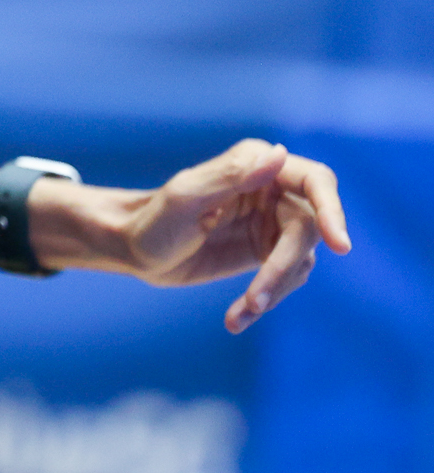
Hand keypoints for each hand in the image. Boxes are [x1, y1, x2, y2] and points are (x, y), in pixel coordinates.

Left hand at [114, 139, 351, 332]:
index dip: (332, 210)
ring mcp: (272, 222)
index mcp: (256, 164)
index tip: (339, 245)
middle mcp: (272, 189)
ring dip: (274, 289)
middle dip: (283, 267)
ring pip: (299, 258)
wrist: (133, 250)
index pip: (315, 182)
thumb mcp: (185, 198)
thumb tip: (280, 154)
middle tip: (258, 300)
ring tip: (239, 314)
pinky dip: (266, 300)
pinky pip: (285, 277)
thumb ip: (231, 177)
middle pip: (308, 229)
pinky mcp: (266, 252)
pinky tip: (237, 318)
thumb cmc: (153, 219)